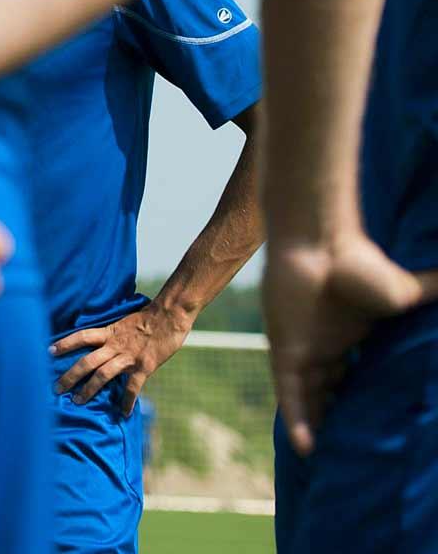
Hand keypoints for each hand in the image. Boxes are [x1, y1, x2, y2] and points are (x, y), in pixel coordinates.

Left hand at [51, 302, 191, 412]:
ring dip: (88, 389)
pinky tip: (123, 413)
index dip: (64, 344)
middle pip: (86, 361)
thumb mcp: (124, 322)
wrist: (169, 315)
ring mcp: (128, 357)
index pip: (81, 337)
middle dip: (70, 376)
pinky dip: (127, 401)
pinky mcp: (144, 366)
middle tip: (56, 388)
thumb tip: (102, 342)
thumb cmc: (148, 317)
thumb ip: (112, 334)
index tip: (48, 351)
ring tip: (77, 401)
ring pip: (102, 375)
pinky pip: (132, 387)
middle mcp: (115, 345)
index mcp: (109, 332)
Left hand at [265, 232, 437, 454]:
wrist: (319, 245)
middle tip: (356, 451)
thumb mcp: (408, 291)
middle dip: (340, 417)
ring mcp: (305, 349)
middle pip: (333, 390)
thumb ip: (435, 292)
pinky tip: (307, 448)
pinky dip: (298, 419)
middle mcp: (326, 345)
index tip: (382, 425)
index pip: (357, 375)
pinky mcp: (286, 351)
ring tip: (333, 462)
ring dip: (319, 425)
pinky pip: (290, 394)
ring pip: (311, 398)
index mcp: (352, 336)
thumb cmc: (362, 263)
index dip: (365, 399)